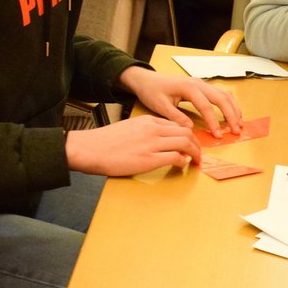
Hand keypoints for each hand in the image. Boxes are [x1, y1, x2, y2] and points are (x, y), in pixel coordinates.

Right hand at [64, 114, 199, 175]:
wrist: (89, 148)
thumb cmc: (105, 142)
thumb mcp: (129, 128)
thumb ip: (145, 131)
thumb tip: (159, 141)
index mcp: (148, 121)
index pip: (177, 124)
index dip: (188, 135)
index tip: (190, 143)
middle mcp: (153, 129)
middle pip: (186, 132)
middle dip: (196, 144)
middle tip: (198, 154)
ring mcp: (152, 144)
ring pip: (185, 143)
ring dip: (195, 153)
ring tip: (196, 161)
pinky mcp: (149, 159)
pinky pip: (175, 157)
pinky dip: (183, 162)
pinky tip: (181, 165)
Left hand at [116, 66, 241, 133]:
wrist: (147, 79)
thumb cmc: (152, 91)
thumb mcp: (160, 106)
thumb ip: (176, 117)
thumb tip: (190, 129)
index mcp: (188, 87)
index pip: (206, 106)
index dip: (213, 122)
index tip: (217, 135)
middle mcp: (199, 83)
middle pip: (222, 98)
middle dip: (231, 115)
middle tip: (235, 131)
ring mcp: (202, 83)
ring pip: (225, 94)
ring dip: (234, 109)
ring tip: (239, 124)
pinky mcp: (203, 86)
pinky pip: (221, 93)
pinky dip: (230, 104)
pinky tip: (233, 114)